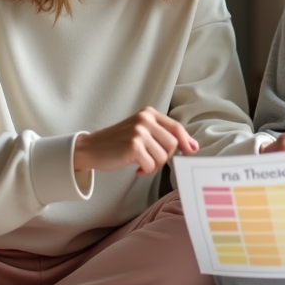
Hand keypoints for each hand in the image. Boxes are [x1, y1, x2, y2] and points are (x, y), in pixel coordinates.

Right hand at [74, 107, 196, 174]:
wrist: (90, 148)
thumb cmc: (117, 142)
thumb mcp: (140, 131)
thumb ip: (163, 135)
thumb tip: (193, 146)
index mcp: (148, 113)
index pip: (176, 127)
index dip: (186, 141)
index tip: (191, 151)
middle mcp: (144, 119)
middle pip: (173, 144)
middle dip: (165, 158)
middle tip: (150, 161)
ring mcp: (139, 132)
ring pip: (163, 157)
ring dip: (154, 166)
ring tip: (141, 164)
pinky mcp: (133, 146)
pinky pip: (151, 165)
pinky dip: (145, 171)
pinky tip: (135, 169)